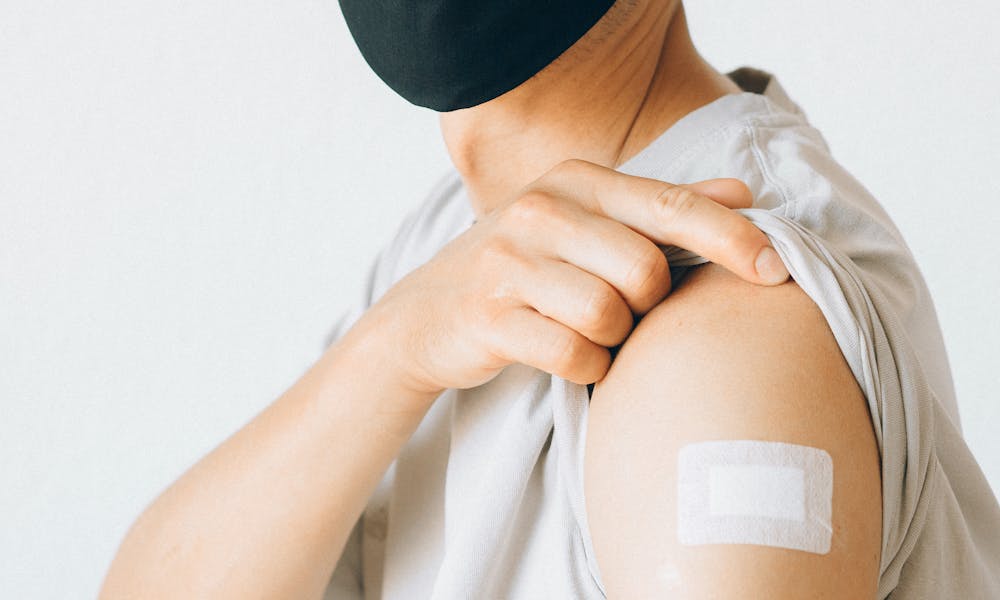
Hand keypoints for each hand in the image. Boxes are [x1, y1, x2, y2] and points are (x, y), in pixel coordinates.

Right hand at [359, 158, 788, 397]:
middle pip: (646, 270)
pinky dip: (585, 366)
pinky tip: (566, 355)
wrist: (427, 314)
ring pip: (610, 315)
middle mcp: (540, 210)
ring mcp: (508, 262)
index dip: (730, 237)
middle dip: (648, 304)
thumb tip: (742, 193)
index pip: (669, 206)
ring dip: (613, 338)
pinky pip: (573, 354)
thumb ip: (661, 210)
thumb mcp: (587, 226)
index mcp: (574, 181)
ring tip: (586, 330)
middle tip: (620, 309)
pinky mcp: (487, 315)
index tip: (774, 270)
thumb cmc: (524, 270)